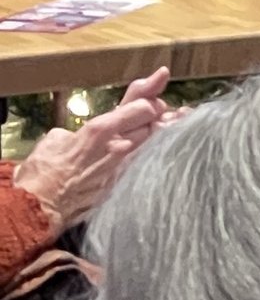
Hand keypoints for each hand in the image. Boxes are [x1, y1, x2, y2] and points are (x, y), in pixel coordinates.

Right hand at [16, 65, 172, 227]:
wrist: (37, 207)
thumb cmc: (43, 170)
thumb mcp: (56, 138)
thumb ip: (78, 131)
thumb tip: (82, 133)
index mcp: (100, 129)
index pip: (139, 106)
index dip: (151, 97)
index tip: (157, 92)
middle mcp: (118, 147)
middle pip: (154, 124)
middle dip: (163, 116)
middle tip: (172, 113)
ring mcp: (124, 169)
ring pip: (157, 146)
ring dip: (170, 135)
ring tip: (183, 124)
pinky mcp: (123, 188)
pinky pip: (148, 168)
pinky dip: (161, 158)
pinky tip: (174, 153)